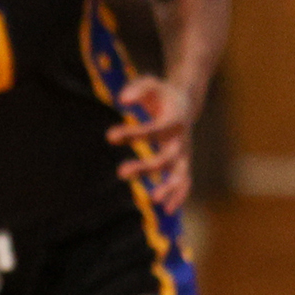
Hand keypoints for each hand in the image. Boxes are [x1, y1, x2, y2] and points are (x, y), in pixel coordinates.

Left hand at [107, 76, 195, 213]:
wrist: (184, 102)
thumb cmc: (161, 94)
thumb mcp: (150, 83)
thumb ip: (137, 88)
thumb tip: (122, 100)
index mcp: (175, 119)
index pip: (156, 129)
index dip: (134, 133)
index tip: (109, 136)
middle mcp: (182, 139)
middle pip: (167, 157)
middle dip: (146, 167)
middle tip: (120, 172)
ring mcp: (185, 153)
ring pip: (181, 174)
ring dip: (168, 188)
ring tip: (150, 200)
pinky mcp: (183, 163)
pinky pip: (185, 183)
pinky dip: (179, 196)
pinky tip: (167, 211)